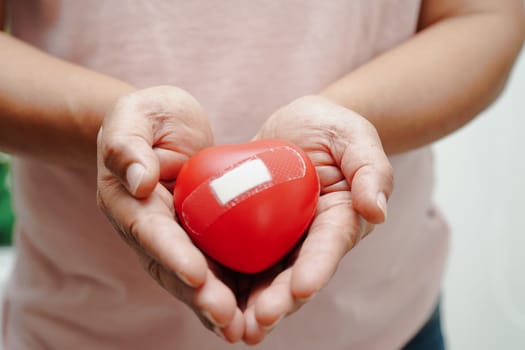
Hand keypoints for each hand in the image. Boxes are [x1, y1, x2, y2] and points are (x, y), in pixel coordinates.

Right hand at [96, 86, 243, 341]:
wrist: (163, 127)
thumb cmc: (149, 116)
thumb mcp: (136, 114)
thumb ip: (129, 143)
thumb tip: (137, 180)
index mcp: (128, 201)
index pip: (150, 231)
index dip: (171, 253)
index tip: (195, 273)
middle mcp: (148, 228)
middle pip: (171, 267)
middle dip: (198, 294)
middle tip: (227, 316)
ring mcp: (173, 237)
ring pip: (191, 278)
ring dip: (214, 304)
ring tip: (242, 327)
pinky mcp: (197, 238)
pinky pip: (211, 268)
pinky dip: (228, 292)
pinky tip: (249, 313)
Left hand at [241, 95, 393, 343]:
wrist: (299, 126)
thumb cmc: (332, 128)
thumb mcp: (355, 137)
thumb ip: (370, 170)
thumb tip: (376, 212)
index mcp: (339, 218)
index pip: (329, 245)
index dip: (316, 268)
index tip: (301, 289)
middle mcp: (310, 237)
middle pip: (295, 273)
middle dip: (278, 300)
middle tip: (258, 321)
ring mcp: (281, 238)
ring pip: (266, 276)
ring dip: (250, 304)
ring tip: (231, 327)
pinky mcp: (252, 231)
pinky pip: (238, 257)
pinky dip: (225, 280)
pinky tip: (207, 297)